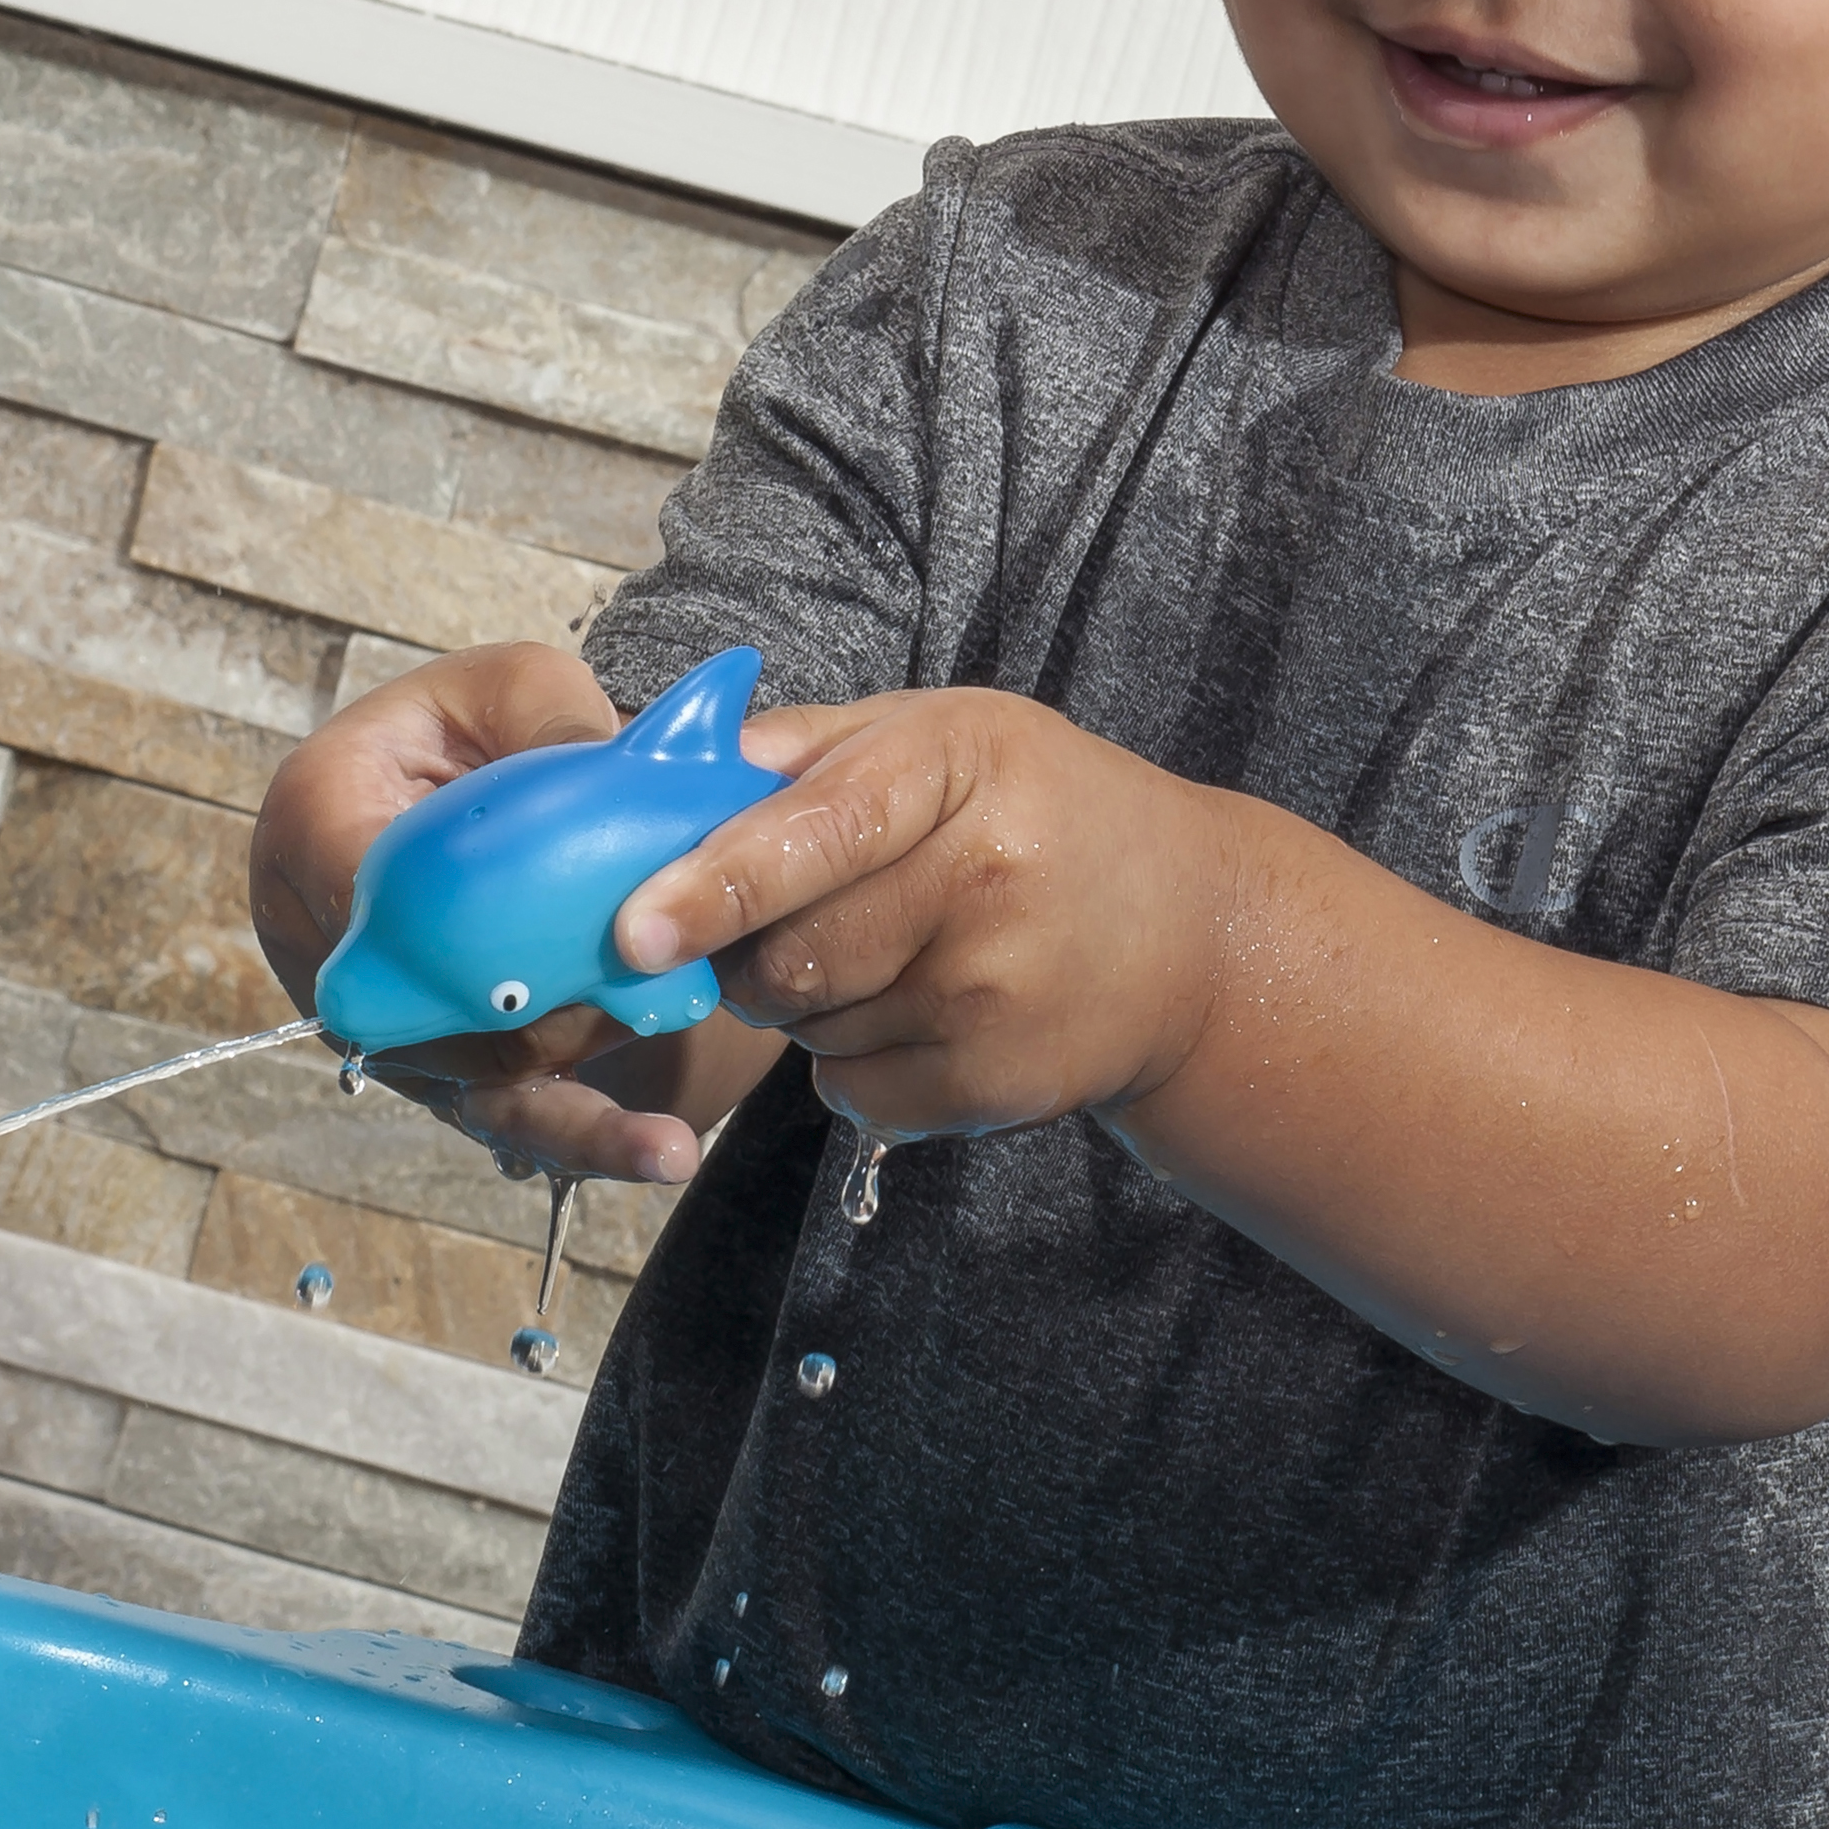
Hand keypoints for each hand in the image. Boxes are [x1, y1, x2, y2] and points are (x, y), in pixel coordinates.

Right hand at [248, 643, 732, 1182]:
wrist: (469, 784)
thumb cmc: (480, 726)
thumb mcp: (514, 684)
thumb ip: (549, 716)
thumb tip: (594, 767)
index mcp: (317, 815)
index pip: (367, 885)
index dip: (458, 923)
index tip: (565, 932)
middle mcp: (322, 935)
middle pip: (423, 1005)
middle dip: (538, 1012)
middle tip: (648, 1007)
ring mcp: (373, 1013)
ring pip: (469, 1072)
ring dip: (575, 1083)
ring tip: (668, 1138)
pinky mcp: (430, 1063)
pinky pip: (500, 1113)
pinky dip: (583, 1137)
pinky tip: (658, 1153)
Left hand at [613, 689, 1237, 1141]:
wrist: (1194, 936)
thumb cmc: (1037, 814)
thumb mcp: (945, 736)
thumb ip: (807, 747)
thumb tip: (671, 771)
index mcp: (957, 765)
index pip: (816, 830)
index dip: (717, 883)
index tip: (635, 929)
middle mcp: (984, 879)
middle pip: (788, 952)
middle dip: (750, 947)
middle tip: (795, 916)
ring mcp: (996, 995)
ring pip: (809, 1026)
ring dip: (809, 1001)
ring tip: (895, 951)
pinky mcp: (998, 1086)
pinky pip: (850, 1091)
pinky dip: (854, 1062)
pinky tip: (926, 1011)